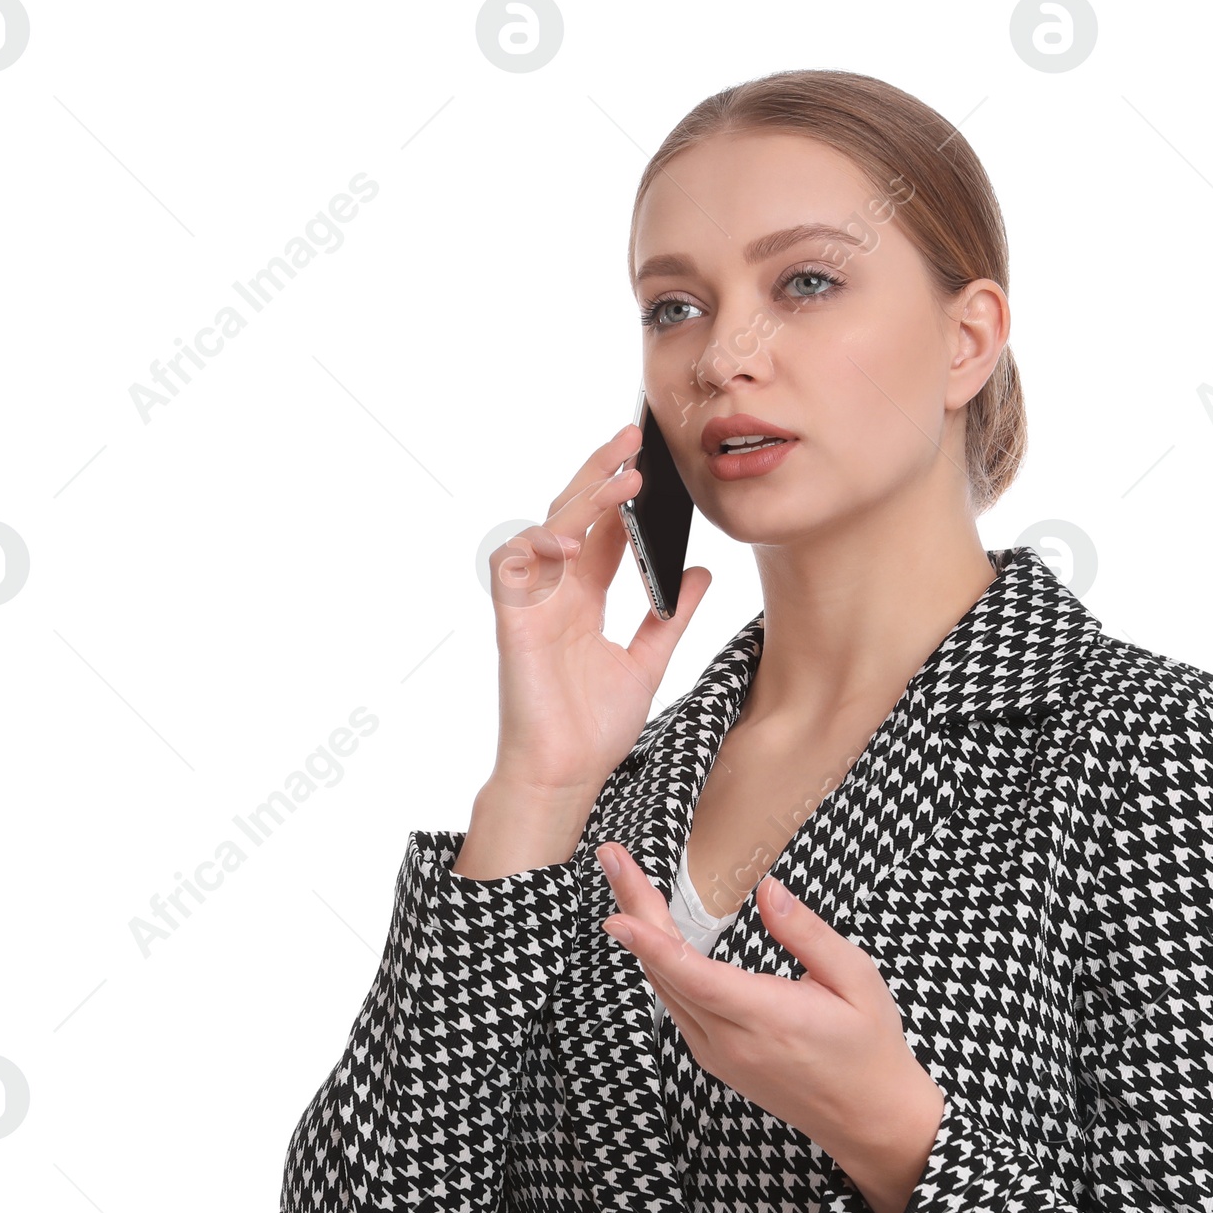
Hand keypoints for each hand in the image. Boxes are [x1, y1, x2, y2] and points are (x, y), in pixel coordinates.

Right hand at [484, 422, 710, 799]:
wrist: (565, 775)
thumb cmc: (594, 729)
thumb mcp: (649, 662)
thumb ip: (670, 616)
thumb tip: (699, 572)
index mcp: (584, 600)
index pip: (603, 532)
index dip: (624, 496)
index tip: (654, 462)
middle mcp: (556, 594)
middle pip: (575, 516)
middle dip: (601, 473)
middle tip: (634, 437)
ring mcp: (533, 604)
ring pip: (549, 528)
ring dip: (583, 498)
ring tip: (624, 476)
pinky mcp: (513, 621)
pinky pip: (515, 566)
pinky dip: (540, 542)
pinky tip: (571, 531)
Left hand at [594, 841, 945, 1212]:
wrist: (869, 1117)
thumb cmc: (870, 1045)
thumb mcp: (856, 979)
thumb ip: (808, 934)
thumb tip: (768, 890)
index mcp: (767, 1018)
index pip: (694, 976)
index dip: (650, 945)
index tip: (616, 918)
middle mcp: (730, 1040)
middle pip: (666, 971)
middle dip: (634, 911)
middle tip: (612, 859)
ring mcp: (716, 1053)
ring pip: (664, 988)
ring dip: (642, 934)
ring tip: (628, 884)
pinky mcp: (714, 1058)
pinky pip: (676, 1004)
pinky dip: (659, 963)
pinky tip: (652, 933)